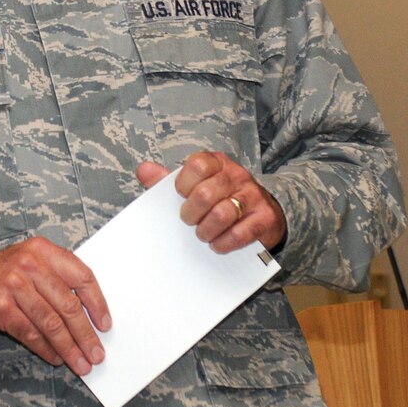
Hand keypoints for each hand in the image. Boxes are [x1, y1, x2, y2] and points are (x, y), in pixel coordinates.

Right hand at [0, 236, 110, 374]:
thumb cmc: (0, 275)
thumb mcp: (29, 262)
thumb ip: (56, 279)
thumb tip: (88, 314)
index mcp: (42, 250)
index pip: (81, 275)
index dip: (97, 303)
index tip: (105, 324)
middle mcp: (29, 264)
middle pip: (68, 305)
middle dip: (86, 334)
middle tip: (96, 354)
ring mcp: (14, 285)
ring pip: (51, 323)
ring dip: (69, 348)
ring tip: (80, 363)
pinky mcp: (0, 307)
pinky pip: (31, 334)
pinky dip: (46, 349)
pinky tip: (56, 358)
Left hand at [138, 152, 285, 252]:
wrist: (263, 212)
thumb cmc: (219, 197)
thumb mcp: (194, 184)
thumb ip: (167, 179)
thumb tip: (143, 170)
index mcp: (217, 163)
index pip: (198, 165)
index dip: (183, 184)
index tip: (180, 196)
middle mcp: (237, 175)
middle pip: (206, 193)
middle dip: (191, 213)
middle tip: (188, 221)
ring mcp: (253, 196)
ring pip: (223, 214)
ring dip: (206, 230)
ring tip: (202, 234)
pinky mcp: (264, 218)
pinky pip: (240, 233)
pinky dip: (223, 243)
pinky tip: (217, 244)